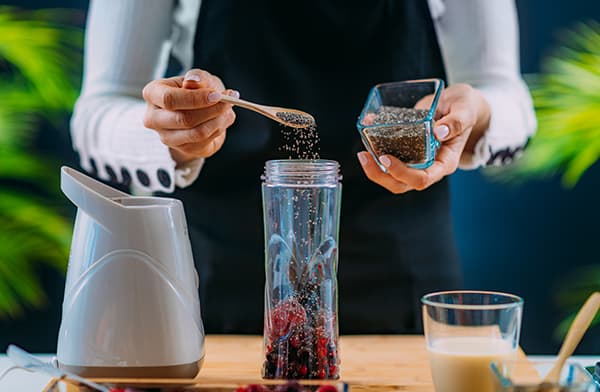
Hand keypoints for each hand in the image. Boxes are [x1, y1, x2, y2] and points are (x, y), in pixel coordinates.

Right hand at [142, 69, 237, 163]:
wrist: (199, 112)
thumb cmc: (196, 91)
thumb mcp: (199, 79)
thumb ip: (198, 77)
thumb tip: (193, 81)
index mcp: (153, 94)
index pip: (170, 99)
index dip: (196, 98)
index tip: (217, 95)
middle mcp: (153, 118)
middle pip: (184, 119)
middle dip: (211, 110)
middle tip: (228, 102)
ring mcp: (166, 137)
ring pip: (196, 133)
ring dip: (218, 121)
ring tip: (227, 110)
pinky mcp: (182, 149)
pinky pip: (204, 142)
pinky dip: (218, 129)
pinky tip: (222, 120)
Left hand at [357, 83, 490, 193]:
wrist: (460, 104)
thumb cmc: (465, 107)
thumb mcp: (466, 109)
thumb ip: (456, 121)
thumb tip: (439, 132)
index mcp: (445, 162)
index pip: (422, 179)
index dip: (402, 173)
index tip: (387, 157)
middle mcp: (429, 166)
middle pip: (402, 184)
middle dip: (380, 176)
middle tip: (364, 156)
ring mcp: (417, 161)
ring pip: (392, 178)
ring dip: (374, 170)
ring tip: (362, 153)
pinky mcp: (408, 151)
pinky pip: (389, 159)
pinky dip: (376, 152)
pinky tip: (366, 137)